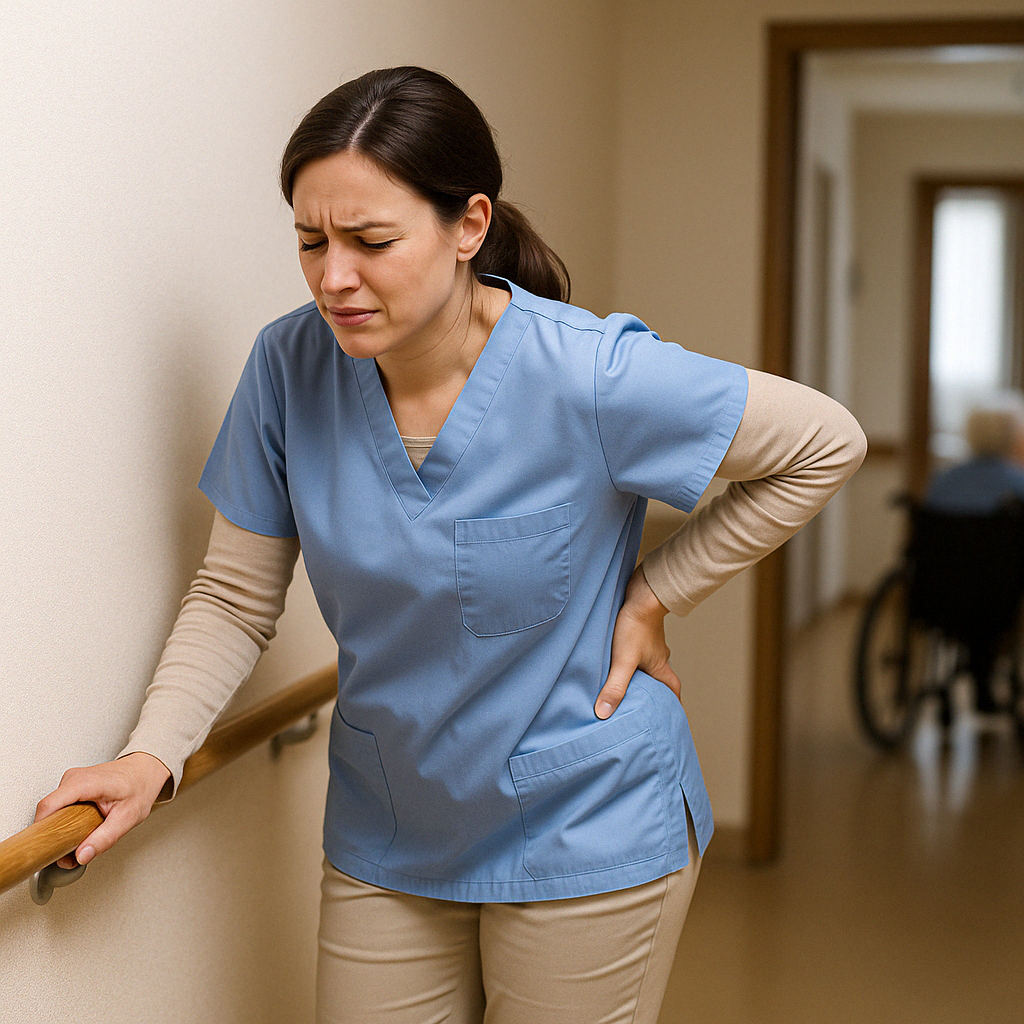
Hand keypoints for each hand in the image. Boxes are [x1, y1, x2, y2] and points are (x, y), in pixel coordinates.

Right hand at [34, 752, 171, 868]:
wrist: (146, 770)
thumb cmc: (140, 787)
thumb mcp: (128, 817)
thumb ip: (104, 839)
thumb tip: (82, 855)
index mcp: (86, 782)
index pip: (48, 806)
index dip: (42, 830)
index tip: (48, 849)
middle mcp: (74, 778)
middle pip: (48, 812)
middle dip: (55, 836)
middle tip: (71, 852)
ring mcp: (71, 780)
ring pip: (52, 812)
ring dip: (62, 830)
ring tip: (82, 837)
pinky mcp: (71, 786)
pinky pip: (59, 807)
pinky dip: (66, 821)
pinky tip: (82, 828)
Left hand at [595, 565, 680, 718]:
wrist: (641, 593)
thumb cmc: (636, 625)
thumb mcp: (623, 660)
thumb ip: (615, 686)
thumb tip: (604, 712)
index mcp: (660, 666)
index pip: (673, 690)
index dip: (672, 704)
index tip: (669, 714)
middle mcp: (658, 655)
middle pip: (659, 677)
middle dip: (652, 689)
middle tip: (640, 700)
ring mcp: (650, 641)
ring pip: (647, 661)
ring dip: (638, 670)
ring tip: (623, 679)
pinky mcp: (639, 629)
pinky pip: (637, 647)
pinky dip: (629, 655)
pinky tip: (615, 655)